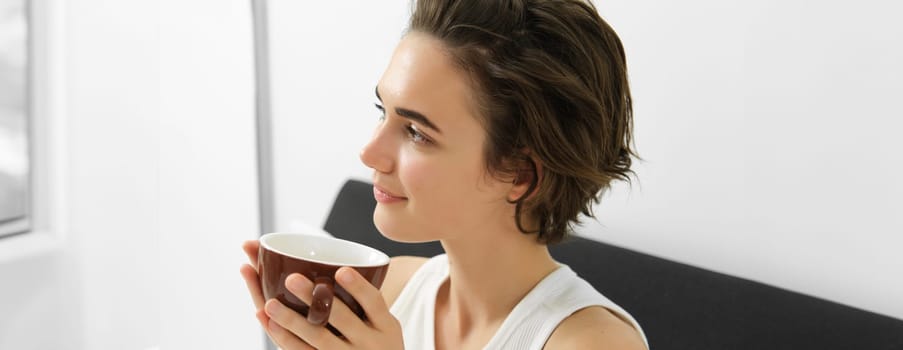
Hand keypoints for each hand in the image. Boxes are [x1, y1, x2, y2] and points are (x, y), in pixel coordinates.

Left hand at [241, 240, 404, 348]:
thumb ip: (368, 303)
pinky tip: (270, 323)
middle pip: (341, 318)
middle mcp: (369, 343)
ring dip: (292, 320)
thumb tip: (339, 265)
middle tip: (292, 278)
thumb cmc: (378, 343)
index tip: (341, 271)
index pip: (374, 302)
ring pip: (319, 337)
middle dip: (316, 299)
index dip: (359, 287)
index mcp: (385, 326)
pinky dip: (286, 338)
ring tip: (270, 304)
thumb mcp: (385, 326)